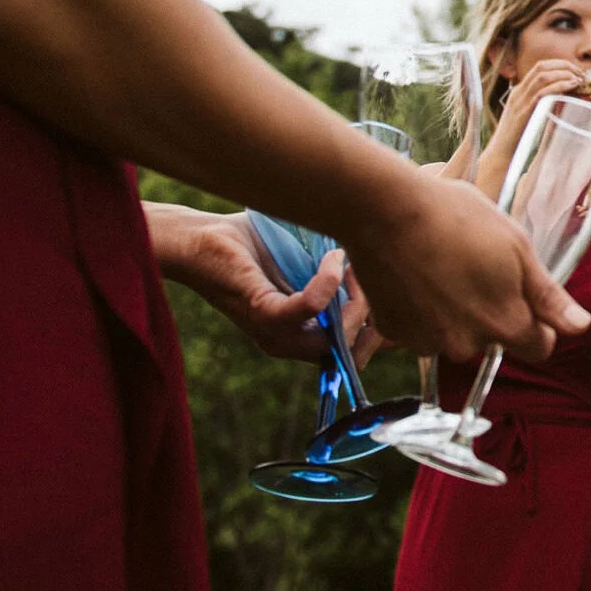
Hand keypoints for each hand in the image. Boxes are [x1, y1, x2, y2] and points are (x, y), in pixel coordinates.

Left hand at [148, 202, 368, 361]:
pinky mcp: (263, 313)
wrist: (199, 239)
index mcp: (303, 336)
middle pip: (357, 348)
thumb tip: (386, 263)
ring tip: (347, 260)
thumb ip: (339, 274)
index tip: (391, 287)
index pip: (360, 351)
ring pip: (339, 335)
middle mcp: (291, 343)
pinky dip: (329, 282)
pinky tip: (332, 258)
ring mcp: (276, 333)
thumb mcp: (307, 263)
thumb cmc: (254, 246)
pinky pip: (310, 309)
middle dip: (376, 310)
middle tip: (366, 269)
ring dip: (356, 295)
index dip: (386, 327)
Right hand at [346, 174, 590, 363]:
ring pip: (455, 335)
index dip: (540, 323)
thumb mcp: (517, 248)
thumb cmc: (458, 218)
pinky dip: (422, 311)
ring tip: (444, 267)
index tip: (524, 293)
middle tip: (478, 266)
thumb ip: (548, 296)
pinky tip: (417, 275)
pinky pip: (419, 329)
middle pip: (494, 339)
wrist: (386, 209)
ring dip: (455, 313)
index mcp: (504, 325)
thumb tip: (581, 327)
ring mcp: (425, 342)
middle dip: (492, 312)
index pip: (539, 347)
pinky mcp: (393, 332)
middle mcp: (465, 345)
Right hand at [471, 59, 590, 200]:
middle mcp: (519, 92)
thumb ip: (542, 106)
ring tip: (578, 79)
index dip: (559, 64)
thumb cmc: (518, 137)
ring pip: (542, 76)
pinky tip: (570, 86)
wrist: (501, 153)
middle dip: (564, 65)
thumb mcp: (529, 116)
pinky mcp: (524, 112)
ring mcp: (520, 101)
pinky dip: (558, 86)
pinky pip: (541, 93)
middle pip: (541, 67)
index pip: (539, 67)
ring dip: (563, 74)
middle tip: (580, 73)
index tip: (575, 71)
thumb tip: (564, 101)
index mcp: (520, 91)